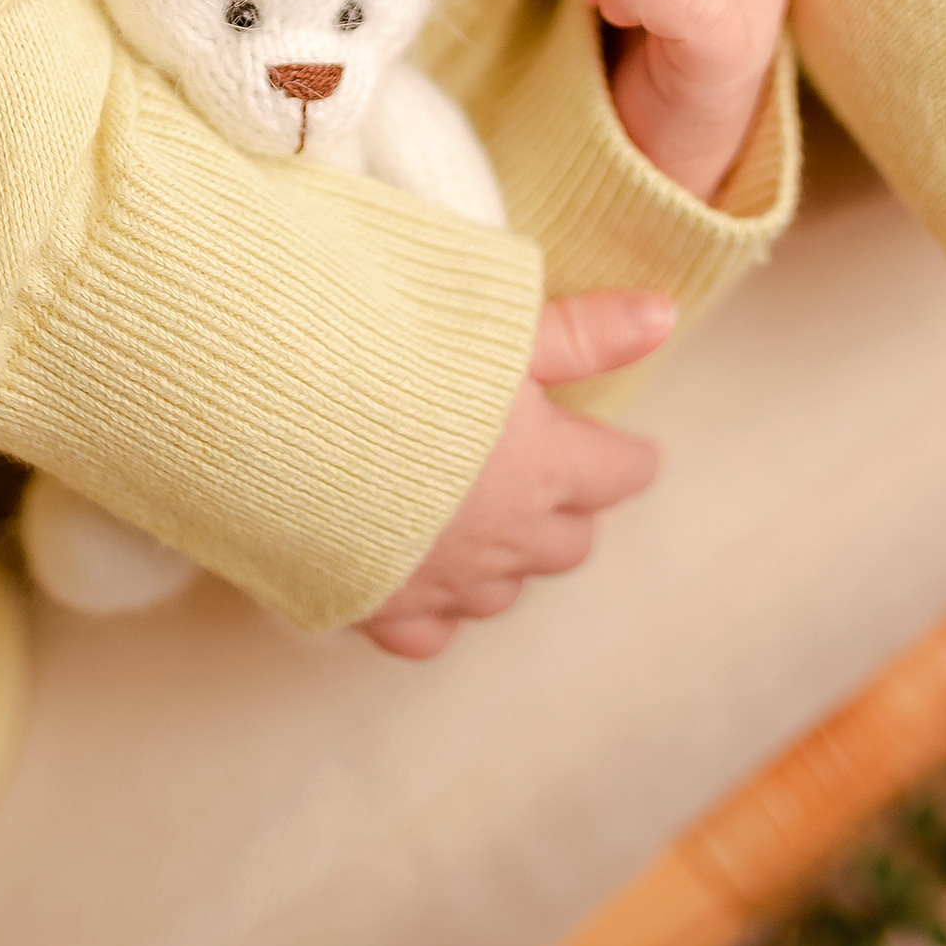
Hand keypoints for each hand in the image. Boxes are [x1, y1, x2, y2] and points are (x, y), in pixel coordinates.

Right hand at [355, 289, 671, 659]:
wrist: (280, 422)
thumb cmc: (393, 360)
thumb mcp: (497, 329)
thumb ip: (583, 330)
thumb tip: (665, 314)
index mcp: (546, 467)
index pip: (619, 473)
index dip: (624, 456)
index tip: (623, 447)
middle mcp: (507, 537)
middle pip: (570, 542)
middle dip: (569, 508)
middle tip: (548, 470)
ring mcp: (446, 581)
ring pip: (506, 591)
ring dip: (509, 556)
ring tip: (487, 516)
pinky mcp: (382, 605)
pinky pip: (432, 630)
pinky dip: (439, 607)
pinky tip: (425, 574)